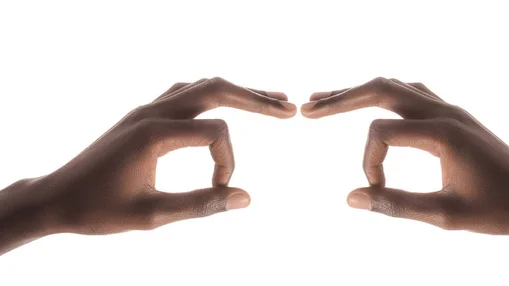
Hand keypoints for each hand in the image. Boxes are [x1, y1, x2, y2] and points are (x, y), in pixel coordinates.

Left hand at [0, 77, 295, 253]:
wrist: (55, 198)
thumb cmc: (97, 210)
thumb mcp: (150, 216)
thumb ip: (200, 205)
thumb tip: (246, 198)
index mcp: (154, 132)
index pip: (216, 132)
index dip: (228, 162)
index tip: (219, 191)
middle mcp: (152, 112)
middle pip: (216, 88)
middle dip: (256, 98)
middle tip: (289, 108)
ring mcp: (146, 109)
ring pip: (201, 86)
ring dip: (237, 92)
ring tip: (269, 100)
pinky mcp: (142, 115)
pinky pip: (184, 92)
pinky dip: (211, 96)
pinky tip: (223, 105)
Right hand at [301, 77, 508, 253]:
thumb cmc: (499, 210)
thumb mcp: (446, 215)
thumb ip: (396, 205)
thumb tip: (351, 198)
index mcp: (442, 132)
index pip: (380, 130)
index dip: (368, 162)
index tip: (376, 190)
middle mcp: (445, 111)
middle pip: (381, 88)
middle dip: (341, 98)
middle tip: (307, 107)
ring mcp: (450, 108)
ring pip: (395, 86)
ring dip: (359, 91)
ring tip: (327, 100)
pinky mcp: (453, 114)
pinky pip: (411, 93)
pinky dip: (384, 95)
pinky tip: (372, 104)